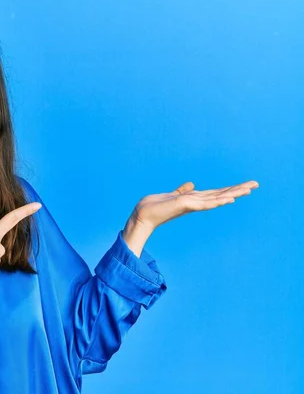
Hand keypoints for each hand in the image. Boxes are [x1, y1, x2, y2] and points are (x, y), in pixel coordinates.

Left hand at [131, 180, 259, 231]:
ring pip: (216, 198)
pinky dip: (217, 201)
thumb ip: (183, 190)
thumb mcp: (172, 195)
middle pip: (221, 195)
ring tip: (247, 190)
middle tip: (256, 185)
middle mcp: (196, 203)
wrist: (143, 215)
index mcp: (194, 200)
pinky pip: (204, 203)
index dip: (230, 188)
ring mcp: (192, 205)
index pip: (216, 193)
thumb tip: (192, 184)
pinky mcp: (185, 205)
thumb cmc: (156, 207)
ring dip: (232, 194)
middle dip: (238, 189)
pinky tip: (228, 198)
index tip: (246, 185)